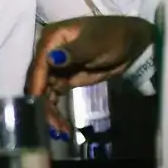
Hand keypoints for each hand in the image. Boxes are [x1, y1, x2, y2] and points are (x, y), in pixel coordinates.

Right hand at [26, 16, 153, 131]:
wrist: (130, 44)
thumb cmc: (113, 37)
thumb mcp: (95, 43)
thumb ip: (74, 52)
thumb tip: (52, 59)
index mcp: (53, 38)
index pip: (40, 63)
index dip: (38, 84)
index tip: (38, 104)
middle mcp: (49, 52)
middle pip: (39, 80)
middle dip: (42, 103)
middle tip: (52, 125)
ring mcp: (56, 67)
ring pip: (45, 92)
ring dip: (49, 111)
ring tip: (59, 130)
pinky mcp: (64, 79)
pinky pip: (54, 96)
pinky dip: (56, 110)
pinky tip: (61, 126)